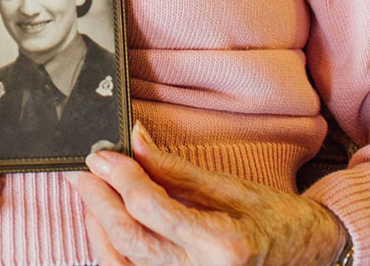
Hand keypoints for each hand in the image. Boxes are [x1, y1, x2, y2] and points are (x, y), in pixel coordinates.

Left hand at [73, 122, 346, 265]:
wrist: (311, 255)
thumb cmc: (274, 219)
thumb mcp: (229, 187)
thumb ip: (174, 169)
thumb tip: (133, 139)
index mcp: (220, 245)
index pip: (150, 207)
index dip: (119, 176)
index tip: (99, 154)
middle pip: (130, 240)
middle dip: (99, 203)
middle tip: (83, 173)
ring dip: (100, 229)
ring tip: (92, 196)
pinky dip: (115, 254)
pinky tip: (108, 227)